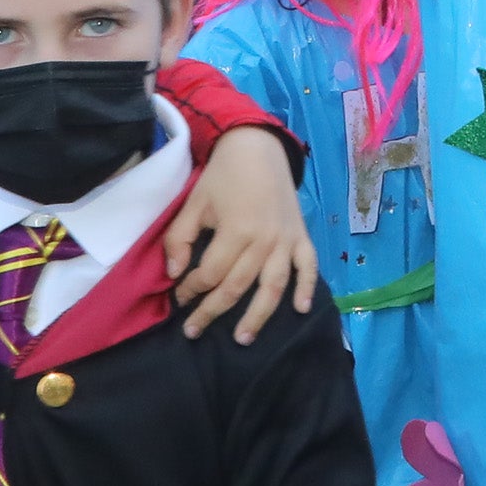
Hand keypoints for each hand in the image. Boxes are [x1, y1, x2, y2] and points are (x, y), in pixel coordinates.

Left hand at [165, 123, 319, 341]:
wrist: (258, 147)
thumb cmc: (222, 176)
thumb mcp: (194, 203)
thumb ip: (180, 238)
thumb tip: (176, 274)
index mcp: (237, 231)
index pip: (211, 274)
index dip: (191, 290)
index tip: (179, 298)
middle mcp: (264, 241)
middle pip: (237, 287)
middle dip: (212, 311)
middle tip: (194, 331)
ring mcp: (286, 241)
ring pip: (273, 288)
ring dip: (258, 316)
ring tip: (242, 339)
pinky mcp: (301, 237)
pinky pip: (309, 267)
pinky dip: (307, 288)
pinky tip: (300, 309)